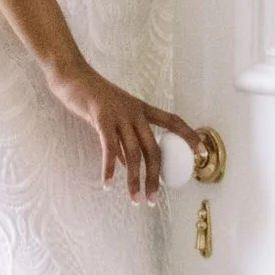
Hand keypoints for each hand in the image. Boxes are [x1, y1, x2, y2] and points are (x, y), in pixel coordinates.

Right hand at [48, 64, 213, 202]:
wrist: (72, 75)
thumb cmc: (91, 97)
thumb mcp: (113, 117)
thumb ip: (121, 140)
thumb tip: (126, 164)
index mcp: (141, 108)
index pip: (172, 121)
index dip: (189, 136)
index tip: (202, 153)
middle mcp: (134, 111)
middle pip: (153, 148)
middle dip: (155, 177)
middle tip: (153, 199)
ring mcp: (119, 114)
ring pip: (133, 153)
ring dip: (134, 179)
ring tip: (134, 198)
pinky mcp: (101, 117)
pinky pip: (109, 147)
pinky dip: (108, 168)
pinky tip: (108, 183)